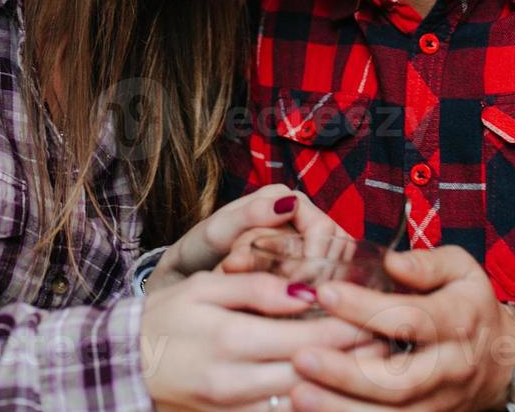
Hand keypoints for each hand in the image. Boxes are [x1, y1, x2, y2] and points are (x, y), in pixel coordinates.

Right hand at [140, 270, 386, 410]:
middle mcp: (238, 382)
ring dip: (341, 389)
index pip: (311, 338)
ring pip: (304, 406)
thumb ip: (256, 288)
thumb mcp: (203, 287)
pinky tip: (332, 394)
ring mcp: (236, 410)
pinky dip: (311, 407)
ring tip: (374, 371)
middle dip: (358, 361)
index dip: (353, 330)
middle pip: (316, 374)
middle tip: (392, 344)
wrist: (122, 367)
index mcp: (233, 339)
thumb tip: (307, 290)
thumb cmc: (165, 319)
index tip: (382, 318)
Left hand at [147, 185, 342, 292]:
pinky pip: (319, 286)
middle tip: (289, 299)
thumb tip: (288, 202)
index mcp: (282, 198)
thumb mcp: (217, 232)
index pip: (321, 226)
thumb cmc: (197, 250)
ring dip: (311, 289)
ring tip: (285, 306)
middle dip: (313, 275)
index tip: (297, 280)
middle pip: (333, 249)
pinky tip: (291, 314)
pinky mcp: (299, 271)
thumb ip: (249, 216)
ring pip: (330, 270)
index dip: (315, 255)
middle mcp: (297, 217)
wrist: (181, 278)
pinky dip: (307, 300)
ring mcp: (301, 245)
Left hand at [287, 247, 514, 411]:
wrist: (503, 361)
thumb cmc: (469, 305)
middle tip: (300, 356)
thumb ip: (427, 263)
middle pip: (399, 380)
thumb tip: (390, 260)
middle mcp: (449, 368)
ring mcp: (438, 403)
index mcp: (457, 322)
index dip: (366, 307)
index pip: (410, 318)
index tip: (324, 293)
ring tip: (298, 394)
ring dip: (341, 409)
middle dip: (346, 373)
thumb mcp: (462, 269)